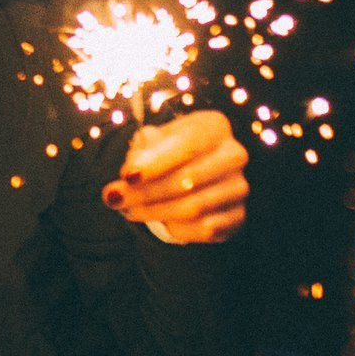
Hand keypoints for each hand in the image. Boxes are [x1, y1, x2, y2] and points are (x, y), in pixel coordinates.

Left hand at [104, 110, 248, 242]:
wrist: (191, 173)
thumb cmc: (167, 151)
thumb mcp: (152, 142)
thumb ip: (142, 152)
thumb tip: (132, 174)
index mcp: (214, 126)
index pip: (188, 144)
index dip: (156, 163)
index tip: (127, 176)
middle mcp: (233, 154)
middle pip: (188, 179)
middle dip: (146, 192)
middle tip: (115, 198)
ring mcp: (238, 187)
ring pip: (194, 207)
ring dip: (155, 212)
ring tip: (128, 209)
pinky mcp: (238, 216)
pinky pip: (204, 229)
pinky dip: (176, 228)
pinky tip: (159, 220)